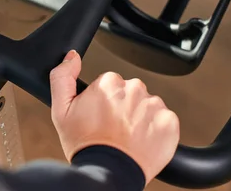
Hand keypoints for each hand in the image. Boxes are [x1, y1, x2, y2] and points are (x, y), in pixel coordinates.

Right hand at [49, 51, 179, 183]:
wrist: (109, 173)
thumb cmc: (84, 144)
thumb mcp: (60, 110)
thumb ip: (62, 77)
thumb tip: (72, 57)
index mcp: (108, 84)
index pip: (110, 82)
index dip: (103, 99)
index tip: (100, 115)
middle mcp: (133, 90)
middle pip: (130, 91)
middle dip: (123, 105)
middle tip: (112, 127)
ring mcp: (153, 106)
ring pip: (147, 104)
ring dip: (140, 116)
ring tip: (127, 136)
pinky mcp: (169, 122)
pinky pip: (164, 118)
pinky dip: (156, 128)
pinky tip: (142, 140)